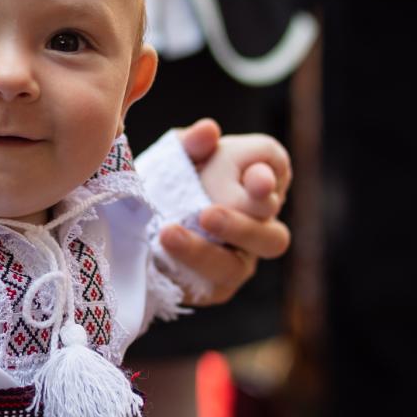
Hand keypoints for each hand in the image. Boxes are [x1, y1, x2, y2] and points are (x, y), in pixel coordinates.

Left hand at [166, 119, 293, 305]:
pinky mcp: (216, 286)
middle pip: (272, 237)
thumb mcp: (176, 155)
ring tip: (169, 234)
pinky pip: (207, 286)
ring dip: (203, 252)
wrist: (141, 219)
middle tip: (207, 214)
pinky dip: (182, 270)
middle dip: (240, 227)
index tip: (255, 179)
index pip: (275, 171)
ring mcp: (240, 260)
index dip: (268, 176)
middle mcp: (259, 226)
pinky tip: (160, 255)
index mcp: (257, 182)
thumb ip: (192, 143)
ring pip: (236, 267)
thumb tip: (208, 130)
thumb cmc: (173, 178)